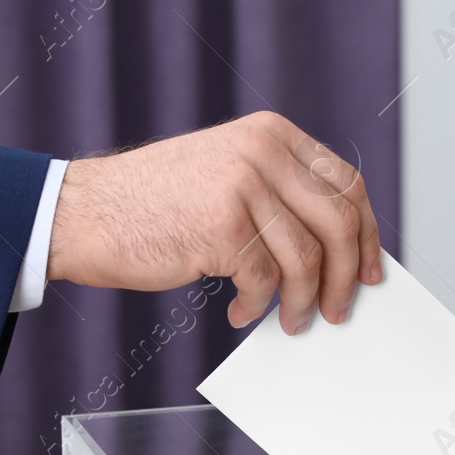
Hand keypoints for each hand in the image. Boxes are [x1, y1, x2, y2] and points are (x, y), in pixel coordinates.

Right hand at [46, 111, 382, 332]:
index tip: (370, 267)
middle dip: (348, 274)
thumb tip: (331, 246)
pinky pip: (266, 281)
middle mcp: (262, 152)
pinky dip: (260, 306)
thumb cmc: (150, 201)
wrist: (84, 211)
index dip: (367, 231)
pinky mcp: (222, 228)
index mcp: (270, 134)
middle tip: (341, 307)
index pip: (347, 182)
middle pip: (340, 220)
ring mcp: (243, 187)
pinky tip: (242, 311)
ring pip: (308, 258)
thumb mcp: (224, 171)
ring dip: (306, 301)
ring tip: (293, 321)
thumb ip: (276, 191)